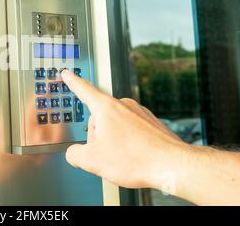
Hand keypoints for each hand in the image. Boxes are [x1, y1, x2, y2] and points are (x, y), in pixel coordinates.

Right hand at [61, 70, 190, 189]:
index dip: (72, 82)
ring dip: (113, 141)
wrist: (172, 165)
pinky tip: (135, 157)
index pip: (84, 90)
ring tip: (124, 158)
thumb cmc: (136, 159)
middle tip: (106, 154)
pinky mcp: (151, 123)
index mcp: (106, 108)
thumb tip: (74, 153)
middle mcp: (123, 105)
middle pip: (99, 118)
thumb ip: (74, 154)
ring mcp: (139, 113)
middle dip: (98, 136)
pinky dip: (129, 144)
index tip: (67, 74)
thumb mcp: (92, 161)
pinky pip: (132, 131)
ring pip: (115, 126)